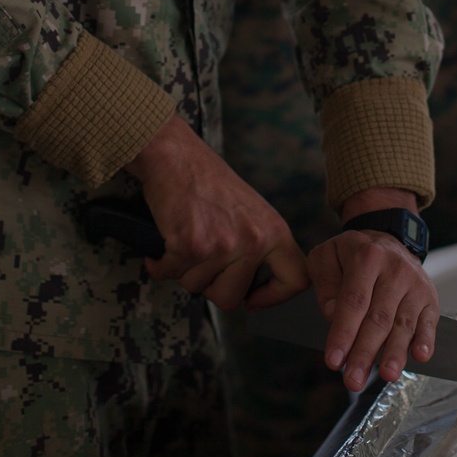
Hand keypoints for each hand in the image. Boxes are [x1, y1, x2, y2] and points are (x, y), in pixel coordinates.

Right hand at [125, 115, 308, 309]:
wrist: (176, 156)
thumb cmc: (208, 181)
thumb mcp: (251, 210)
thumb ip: (260, 245)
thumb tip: (256, 291)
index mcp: (274, 230)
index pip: (296, 279)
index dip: (275, 297)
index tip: (254, 300)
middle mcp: (253, 240)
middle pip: (231, 298)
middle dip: (210, 285)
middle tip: (202, 258)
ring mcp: (222, 245)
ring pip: (197, 287)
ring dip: (184, 270)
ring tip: (186, 238)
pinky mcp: (190, 245)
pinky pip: (170, 274)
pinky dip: (160, 264)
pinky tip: (165, 243)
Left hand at [308, 188, 438, 390]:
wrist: (386, 239)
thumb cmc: (352, 255)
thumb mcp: (327, 256)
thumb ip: (325, 283)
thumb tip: (332, 314)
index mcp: (366, 257)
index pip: (354, 301)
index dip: (344, 333)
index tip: (334, 361)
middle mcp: (394, 269)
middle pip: (379, 317)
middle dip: (365, 352)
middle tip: (353, 380)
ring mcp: (414, 284)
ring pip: (403, 323)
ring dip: (395, 352)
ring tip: (387, 375)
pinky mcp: (429, 297)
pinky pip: (429, 321)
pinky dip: (426, 340)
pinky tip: (420, 357)